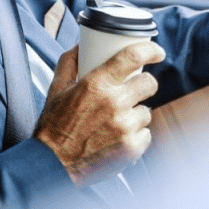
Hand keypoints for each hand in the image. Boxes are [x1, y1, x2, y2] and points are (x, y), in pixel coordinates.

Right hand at [33, 41, 164, 186]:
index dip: (150, 50)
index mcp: (96, 84)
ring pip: (146, 111)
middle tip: (133, 90)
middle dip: (144, 84)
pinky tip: (118, 137)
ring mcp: (125, 127)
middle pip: (149, 83)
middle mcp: (114, 103)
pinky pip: (146, 134)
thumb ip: (69, 62)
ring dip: (136, 113)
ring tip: (116, 121)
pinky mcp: (132, 148)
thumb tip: (81, 45)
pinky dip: (135, 135)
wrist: (53, 163)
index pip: (132, 57)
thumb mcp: (56, 88)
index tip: (156, 51)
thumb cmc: (54, 125)